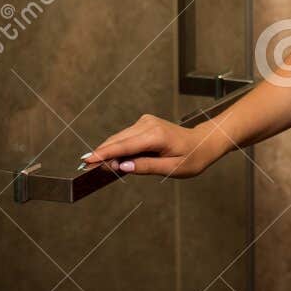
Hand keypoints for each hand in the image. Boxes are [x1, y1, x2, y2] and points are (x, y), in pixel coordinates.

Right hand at [80, 113, 222, 177]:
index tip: (87, 160)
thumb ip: (146, 167)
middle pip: (118, 141)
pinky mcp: (144, 123)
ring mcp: (145, 122)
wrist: (204, 142)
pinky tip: (112, 159)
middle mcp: (148, 125)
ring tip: (96, 165)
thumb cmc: (192, 157)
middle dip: (102, 154)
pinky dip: (117, 147)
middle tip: (86, 167)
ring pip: (119, 138)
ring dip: (108, 151)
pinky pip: (125, 137)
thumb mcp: (172, 169)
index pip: (124, 146)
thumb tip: (123, 166)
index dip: (104, 154)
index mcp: (156, 136)